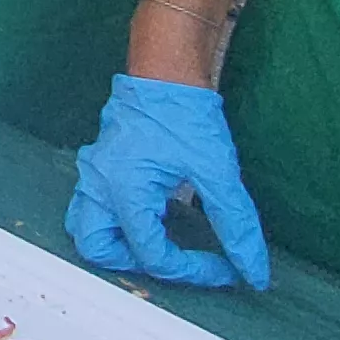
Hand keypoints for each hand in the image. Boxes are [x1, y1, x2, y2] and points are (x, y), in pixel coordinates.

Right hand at [66, 75, 274, 290]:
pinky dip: (118, 221)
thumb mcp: (217, 170)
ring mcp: (95, 174)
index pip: (151, 254)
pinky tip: (154, 214)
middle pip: (98, 249)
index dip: (193, 270)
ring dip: (117, 244)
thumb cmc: (185, 112)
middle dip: (136, 264)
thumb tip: (252, 266)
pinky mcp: (102, 164)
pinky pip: (95, 206)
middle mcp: (100, 185)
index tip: (226, 267)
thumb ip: (235, 224)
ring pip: (87, 228)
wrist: (167, 69)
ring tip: (157, 243)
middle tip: (175, 260)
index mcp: (123, 189)